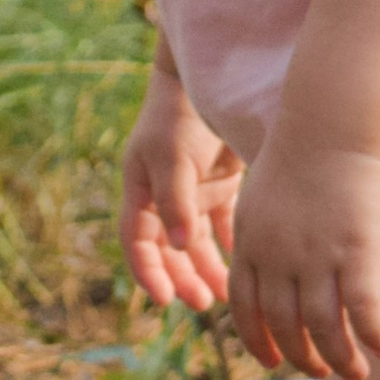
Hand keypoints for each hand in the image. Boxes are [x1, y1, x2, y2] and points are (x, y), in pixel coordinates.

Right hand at [121, 67, 240, 313]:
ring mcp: (192, 190)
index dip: (148, 272)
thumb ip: (176, 200)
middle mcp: (163, 195)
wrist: (213, 76)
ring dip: (207, 268)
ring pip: (196, 242)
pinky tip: (241, 266)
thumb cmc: (182, 113)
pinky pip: (221, 225)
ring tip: (224, 294)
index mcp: (141, 189)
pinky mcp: (219, 184)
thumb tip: (180, 246)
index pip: (138, 241)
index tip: (163, 299)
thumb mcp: (172, 155)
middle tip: (202, 303)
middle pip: (169, 249)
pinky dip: (228, 246)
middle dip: (183, 277)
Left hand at [226, 134, 379, 379]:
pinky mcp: (357, 250)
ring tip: (355, 374)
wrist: (333, 123)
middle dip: (302, 357)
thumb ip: (264, 237)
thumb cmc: (303, 154)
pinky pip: (363, 308)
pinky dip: (372, 334)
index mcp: (250, 243)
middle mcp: (278, 256)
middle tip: (322, 371)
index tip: (276, 360)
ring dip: (339, 358)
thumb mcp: (262, 197)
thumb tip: (272, 267)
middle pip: (284, 325)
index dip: (260, 341)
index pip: (246, 309)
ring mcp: (316, 255)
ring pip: (323, 326)